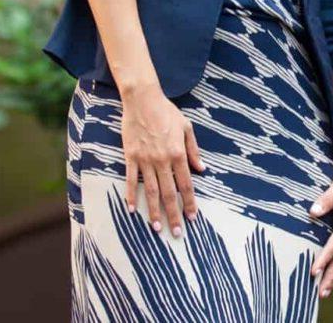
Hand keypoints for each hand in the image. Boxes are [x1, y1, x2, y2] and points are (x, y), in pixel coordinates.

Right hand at [120, 85, 201, 234]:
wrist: (142, 99)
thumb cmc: (166, 112)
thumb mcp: (186, 128)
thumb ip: (193, 151)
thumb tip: (202, 169)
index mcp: (177, 154)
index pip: (185, 184)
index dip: (189, 203)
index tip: (192, 218)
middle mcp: (162, 160)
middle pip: (169, 193)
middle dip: (173, 215)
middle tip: (176, 233)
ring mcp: (145, 160)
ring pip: (150, 191)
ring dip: (154, 211)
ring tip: (156, 228)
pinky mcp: (130, 157)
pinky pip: (130, 180)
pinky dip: (131, 196)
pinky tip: (132, 210)